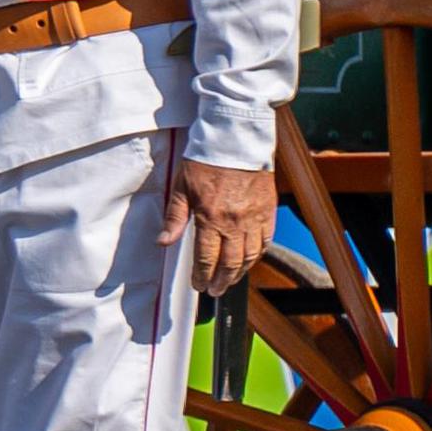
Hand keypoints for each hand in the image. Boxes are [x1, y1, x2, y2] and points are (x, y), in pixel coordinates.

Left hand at [162, 156, 274, 296]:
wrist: (236, 139)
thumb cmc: (206, 160)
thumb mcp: (182, 187)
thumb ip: (174, 218)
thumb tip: (163, 242)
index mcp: (210, 218)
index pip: (206, 258)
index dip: (202, 276)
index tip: (199, 285)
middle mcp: (234, 223)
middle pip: (230, 263)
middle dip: (221, 281)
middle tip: (215, 291)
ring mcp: (254, 218)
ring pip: (250, 256)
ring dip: (240, 273)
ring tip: (231, 281)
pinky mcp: (268, 210)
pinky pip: (266, 240)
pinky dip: (259, 254)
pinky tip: (251, 260)